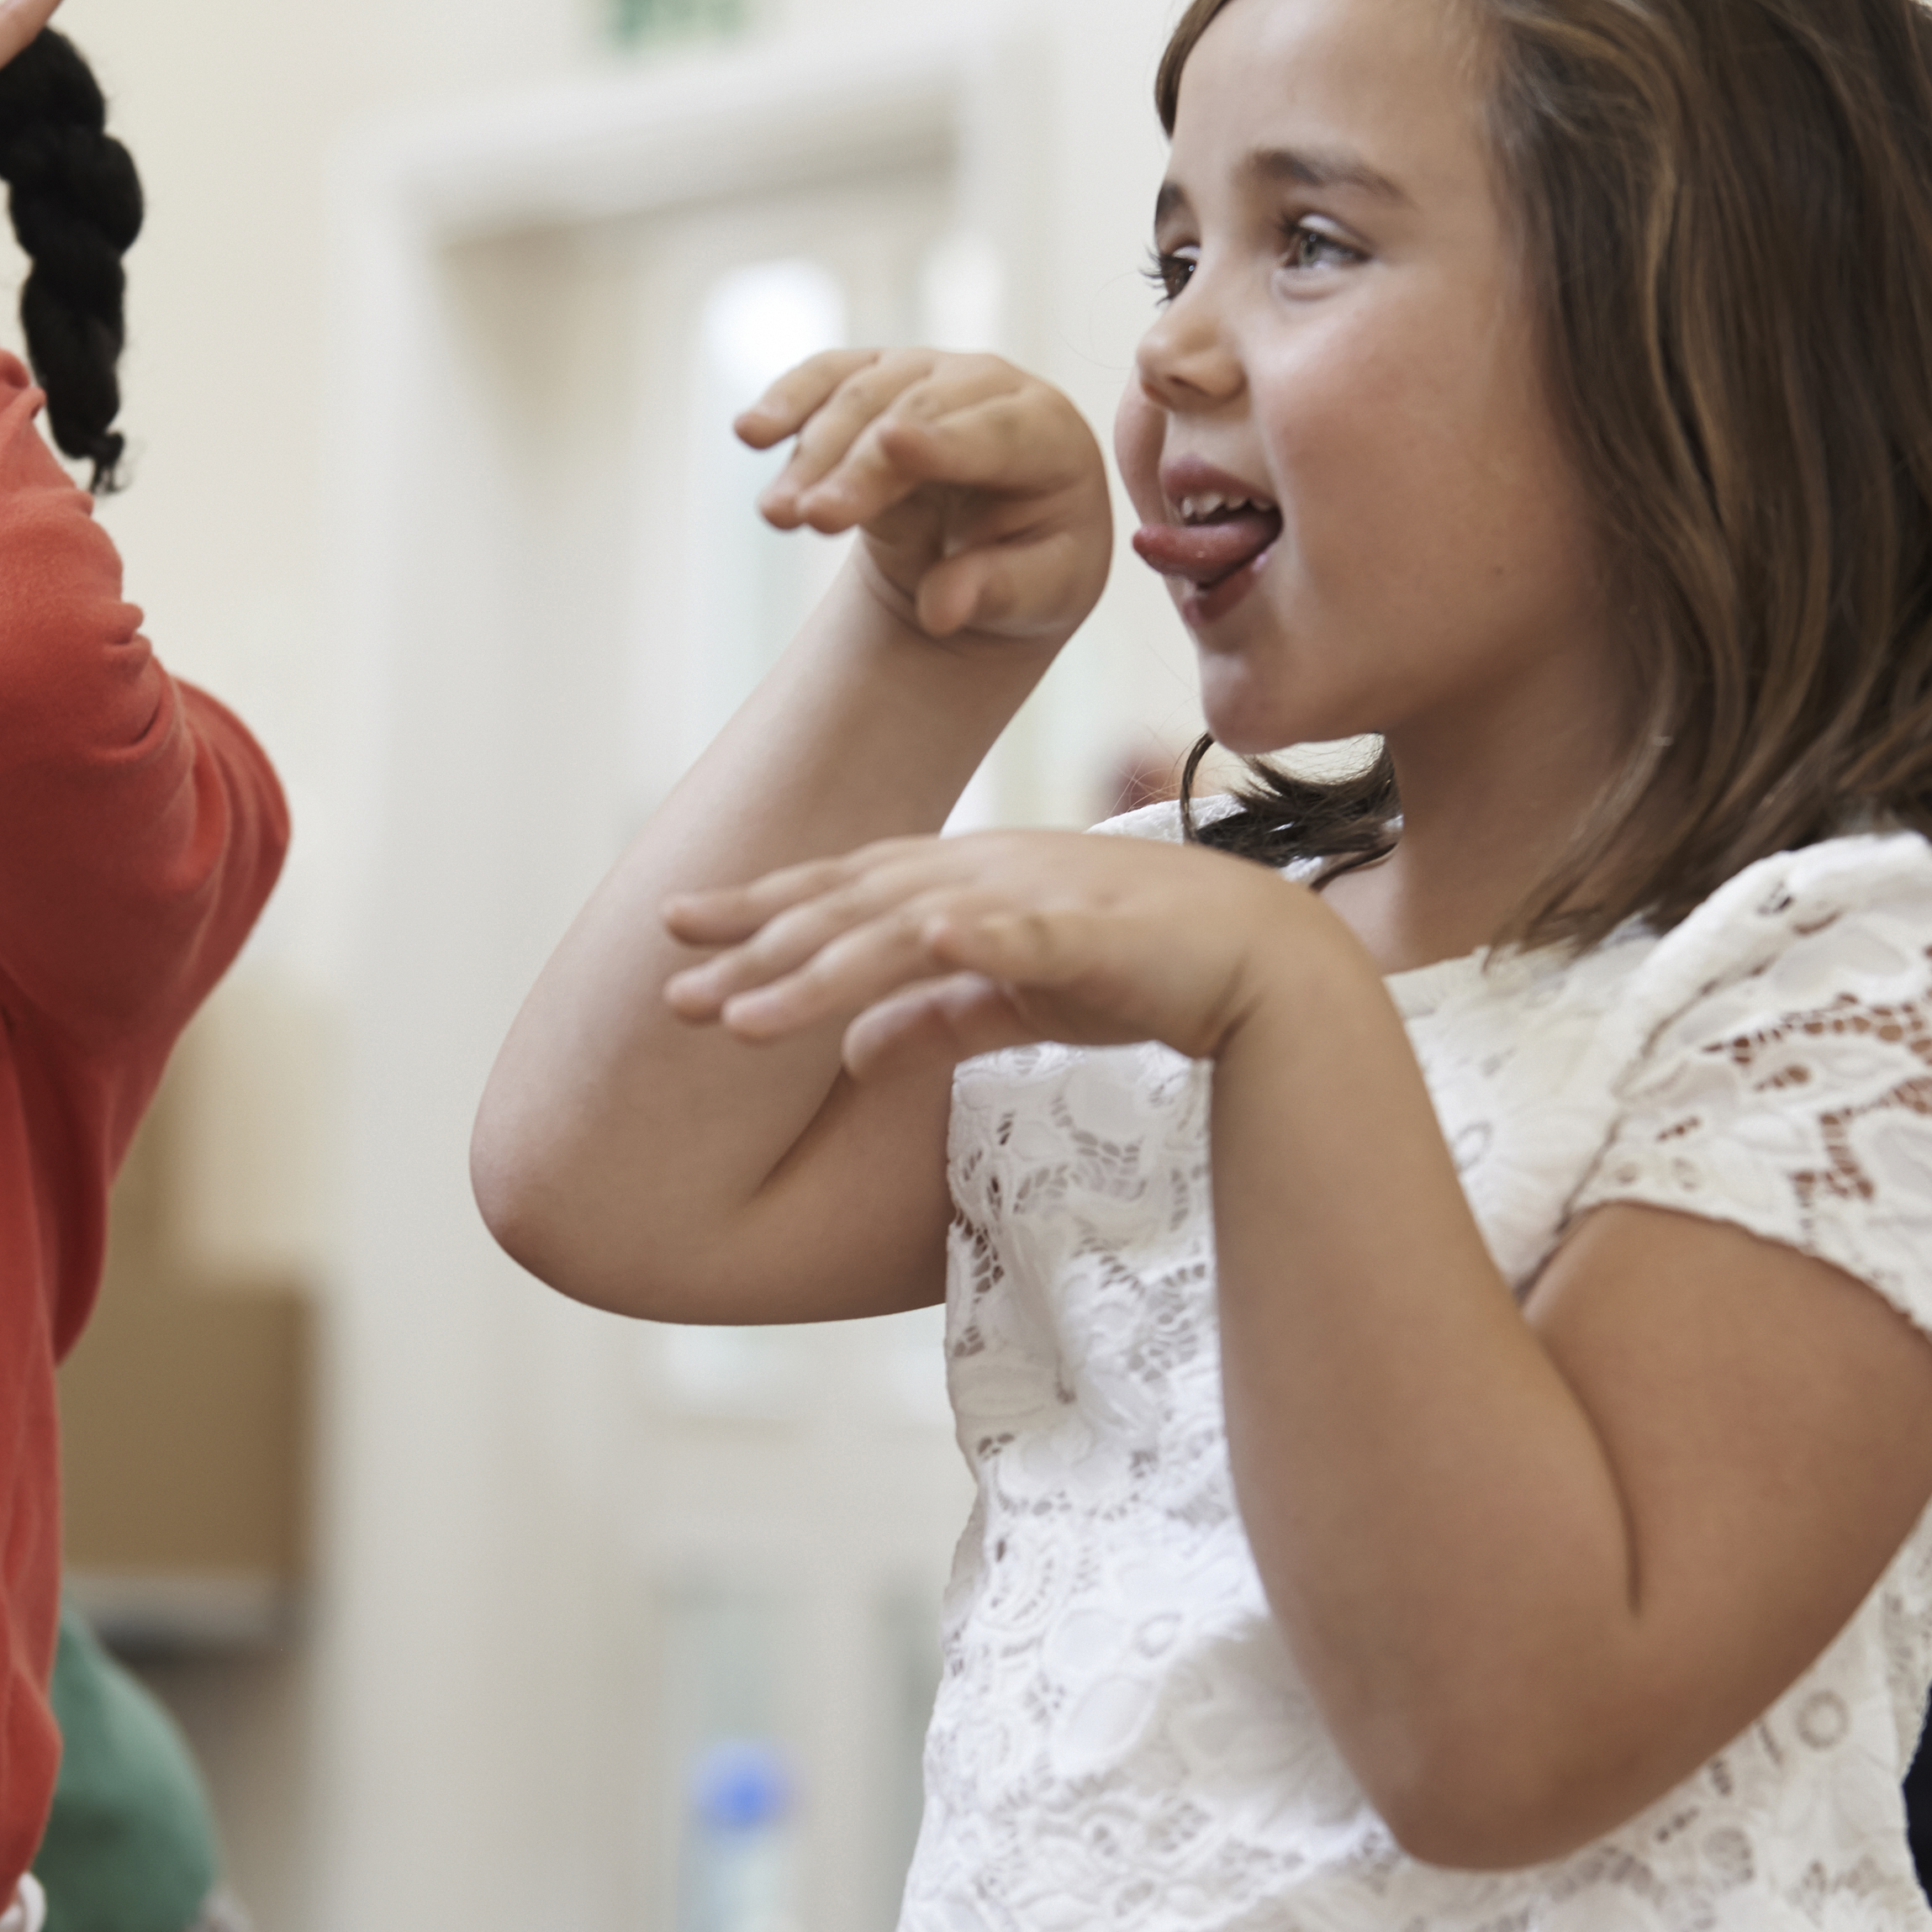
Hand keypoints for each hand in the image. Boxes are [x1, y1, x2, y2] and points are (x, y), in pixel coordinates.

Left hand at [660, 828, 1328, 1079]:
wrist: (1260, 960)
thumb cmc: (1142, 971)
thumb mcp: (1017, 1000)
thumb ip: (937, 1018)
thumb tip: (856, 1057)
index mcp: (960, 884)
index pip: (838, 893)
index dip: (757, 910)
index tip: (676, 931)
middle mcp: (981, 873)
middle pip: (846, 909)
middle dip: (755, 948)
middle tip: (671, 991)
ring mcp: (1032, 895)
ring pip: (902, 929)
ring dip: (819, 972)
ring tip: (742, 1018)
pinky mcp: (1091, 929)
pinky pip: (1020, 933)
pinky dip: (970, 935)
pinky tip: (923, 941)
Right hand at [738, 349, 1111, 645]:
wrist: (994, 541)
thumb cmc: (1031, 566)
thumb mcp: (1037, 595)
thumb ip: (995, 594)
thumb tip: (941, 610)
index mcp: (1052, 435)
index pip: (997, 433)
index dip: (944, 441)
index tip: (892, 443)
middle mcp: (992, 386)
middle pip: (916, 412)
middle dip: (857, 464)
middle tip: (808, 519)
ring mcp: (930, 372)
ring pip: (862, 392)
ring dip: (812, 451)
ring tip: (776, 515)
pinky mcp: (877, 377)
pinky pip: (828, 376)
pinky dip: (788, 400)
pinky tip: (750, 432)